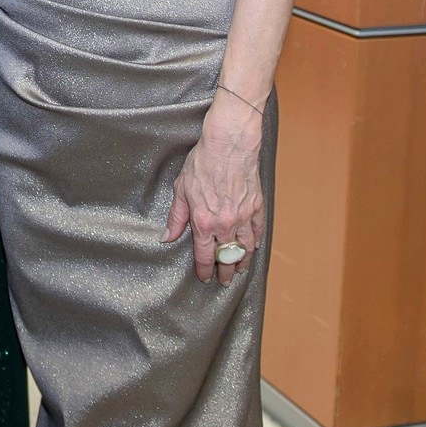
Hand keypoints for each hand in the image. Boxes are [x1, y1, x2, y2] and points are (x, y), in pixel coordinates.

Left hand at [162, 89, 266, 285]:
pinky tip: (253, 248)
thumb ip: (176, 217)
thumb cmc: (203, 163)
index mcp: (204, 223)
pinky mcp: (257, 207)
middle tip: (225, 281)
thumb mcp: (181, 190)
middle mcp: (226, 225)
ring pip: (245, 249)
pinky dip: (255, 242)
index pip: (205, 256)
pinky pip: (258, 232)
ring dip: (242, 262)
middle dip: (225, 272)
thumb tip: (167, 237)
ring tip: (240, 270)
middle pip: (227, 258)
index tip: (205, 278)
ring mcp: (244, 217)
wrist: (229, 145)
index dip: (204, 270)